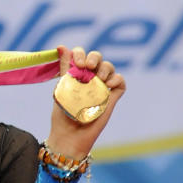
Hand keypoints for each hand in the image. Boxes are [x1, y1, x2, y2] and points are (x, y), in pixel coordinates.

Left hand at [45, 44, 125, 161]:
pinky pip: (120, 82)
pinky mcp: (112, 98)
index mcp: (76, 74)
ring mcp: (102, 88)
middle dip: (94, 57)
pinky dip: (117, 79)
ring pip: (109, 68)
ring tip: (100, 79)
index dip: (80, 54)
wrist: (70, 136)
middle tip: (88, 67)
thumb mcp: (62, 88)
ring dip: (105, 68)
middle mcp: (90, 78)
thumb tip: (62, 46)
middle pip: (97, 58)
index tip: (77, 64)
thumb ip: (65, 68)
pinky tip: (109, 85)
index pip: (81, 55)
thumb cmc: (63, 113)